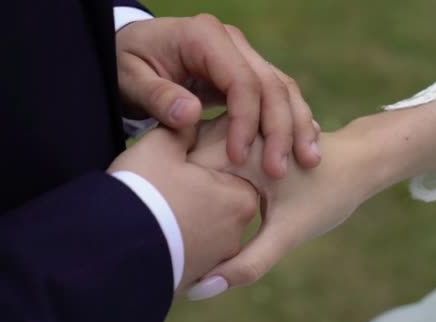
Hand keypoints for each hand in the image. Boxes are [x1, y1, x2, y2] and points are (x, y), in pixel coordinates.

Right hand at [107, 125, 257, 292]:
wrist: (114, 251)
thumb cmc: (144, 192)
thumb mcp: (160, 146)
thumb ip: (183, 128)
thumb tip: (191, 119)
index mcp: (240, 197)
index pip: (230, 164)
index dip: (200, 152)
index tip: (176, 153)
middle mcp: (237, 231)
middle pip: (217, 194)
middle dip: (193, 184)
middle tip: (161, 178)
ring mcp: (216, 258)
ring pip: (203, 221)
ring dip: (184, 212)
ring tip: (153, 203)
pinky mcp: (194, 276)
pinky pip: (188, 246)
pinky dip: (175, 235)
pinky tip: (151, 226)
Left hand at [116, 15, 320, 177]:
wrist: (130, 49)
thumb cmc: (126, 63)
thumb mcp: (129, 78)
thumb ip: (158, 96)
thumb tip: (190, 116)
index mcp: (204, 37)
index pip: (241, 80)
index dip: (245, 121)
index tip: (238, 157)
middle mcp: (230, 42)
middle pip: (270, 84)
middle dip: (280, 129)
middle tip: (280, 171)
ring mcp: (241, 55)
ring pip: (281, 88)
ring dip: (296, 125)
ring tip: (308, 161)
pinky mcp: (244, 72)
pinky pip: (275, 94)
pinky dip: (290, 119)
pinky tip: (302, 145)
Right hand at [186, 115, 376, 298]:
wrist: (358, 160)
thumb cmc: (328, 193)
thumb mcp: (286, 232)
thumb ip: (245, 263)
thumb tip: (202, 289)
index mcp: (236, 147)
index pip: (178, 176)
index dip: (168, 210)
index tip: (167, 238)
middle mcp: (230, 129)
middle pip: (180, 167)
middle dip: (174, 199)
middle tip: (171, 234)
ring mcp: (233, 127)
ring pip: (191, 160)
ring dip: (187, 188)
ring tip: (185, 219)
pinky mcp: (239, 132)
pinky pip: (206, 155)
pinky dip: (201, 179)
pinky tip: (204, 202)